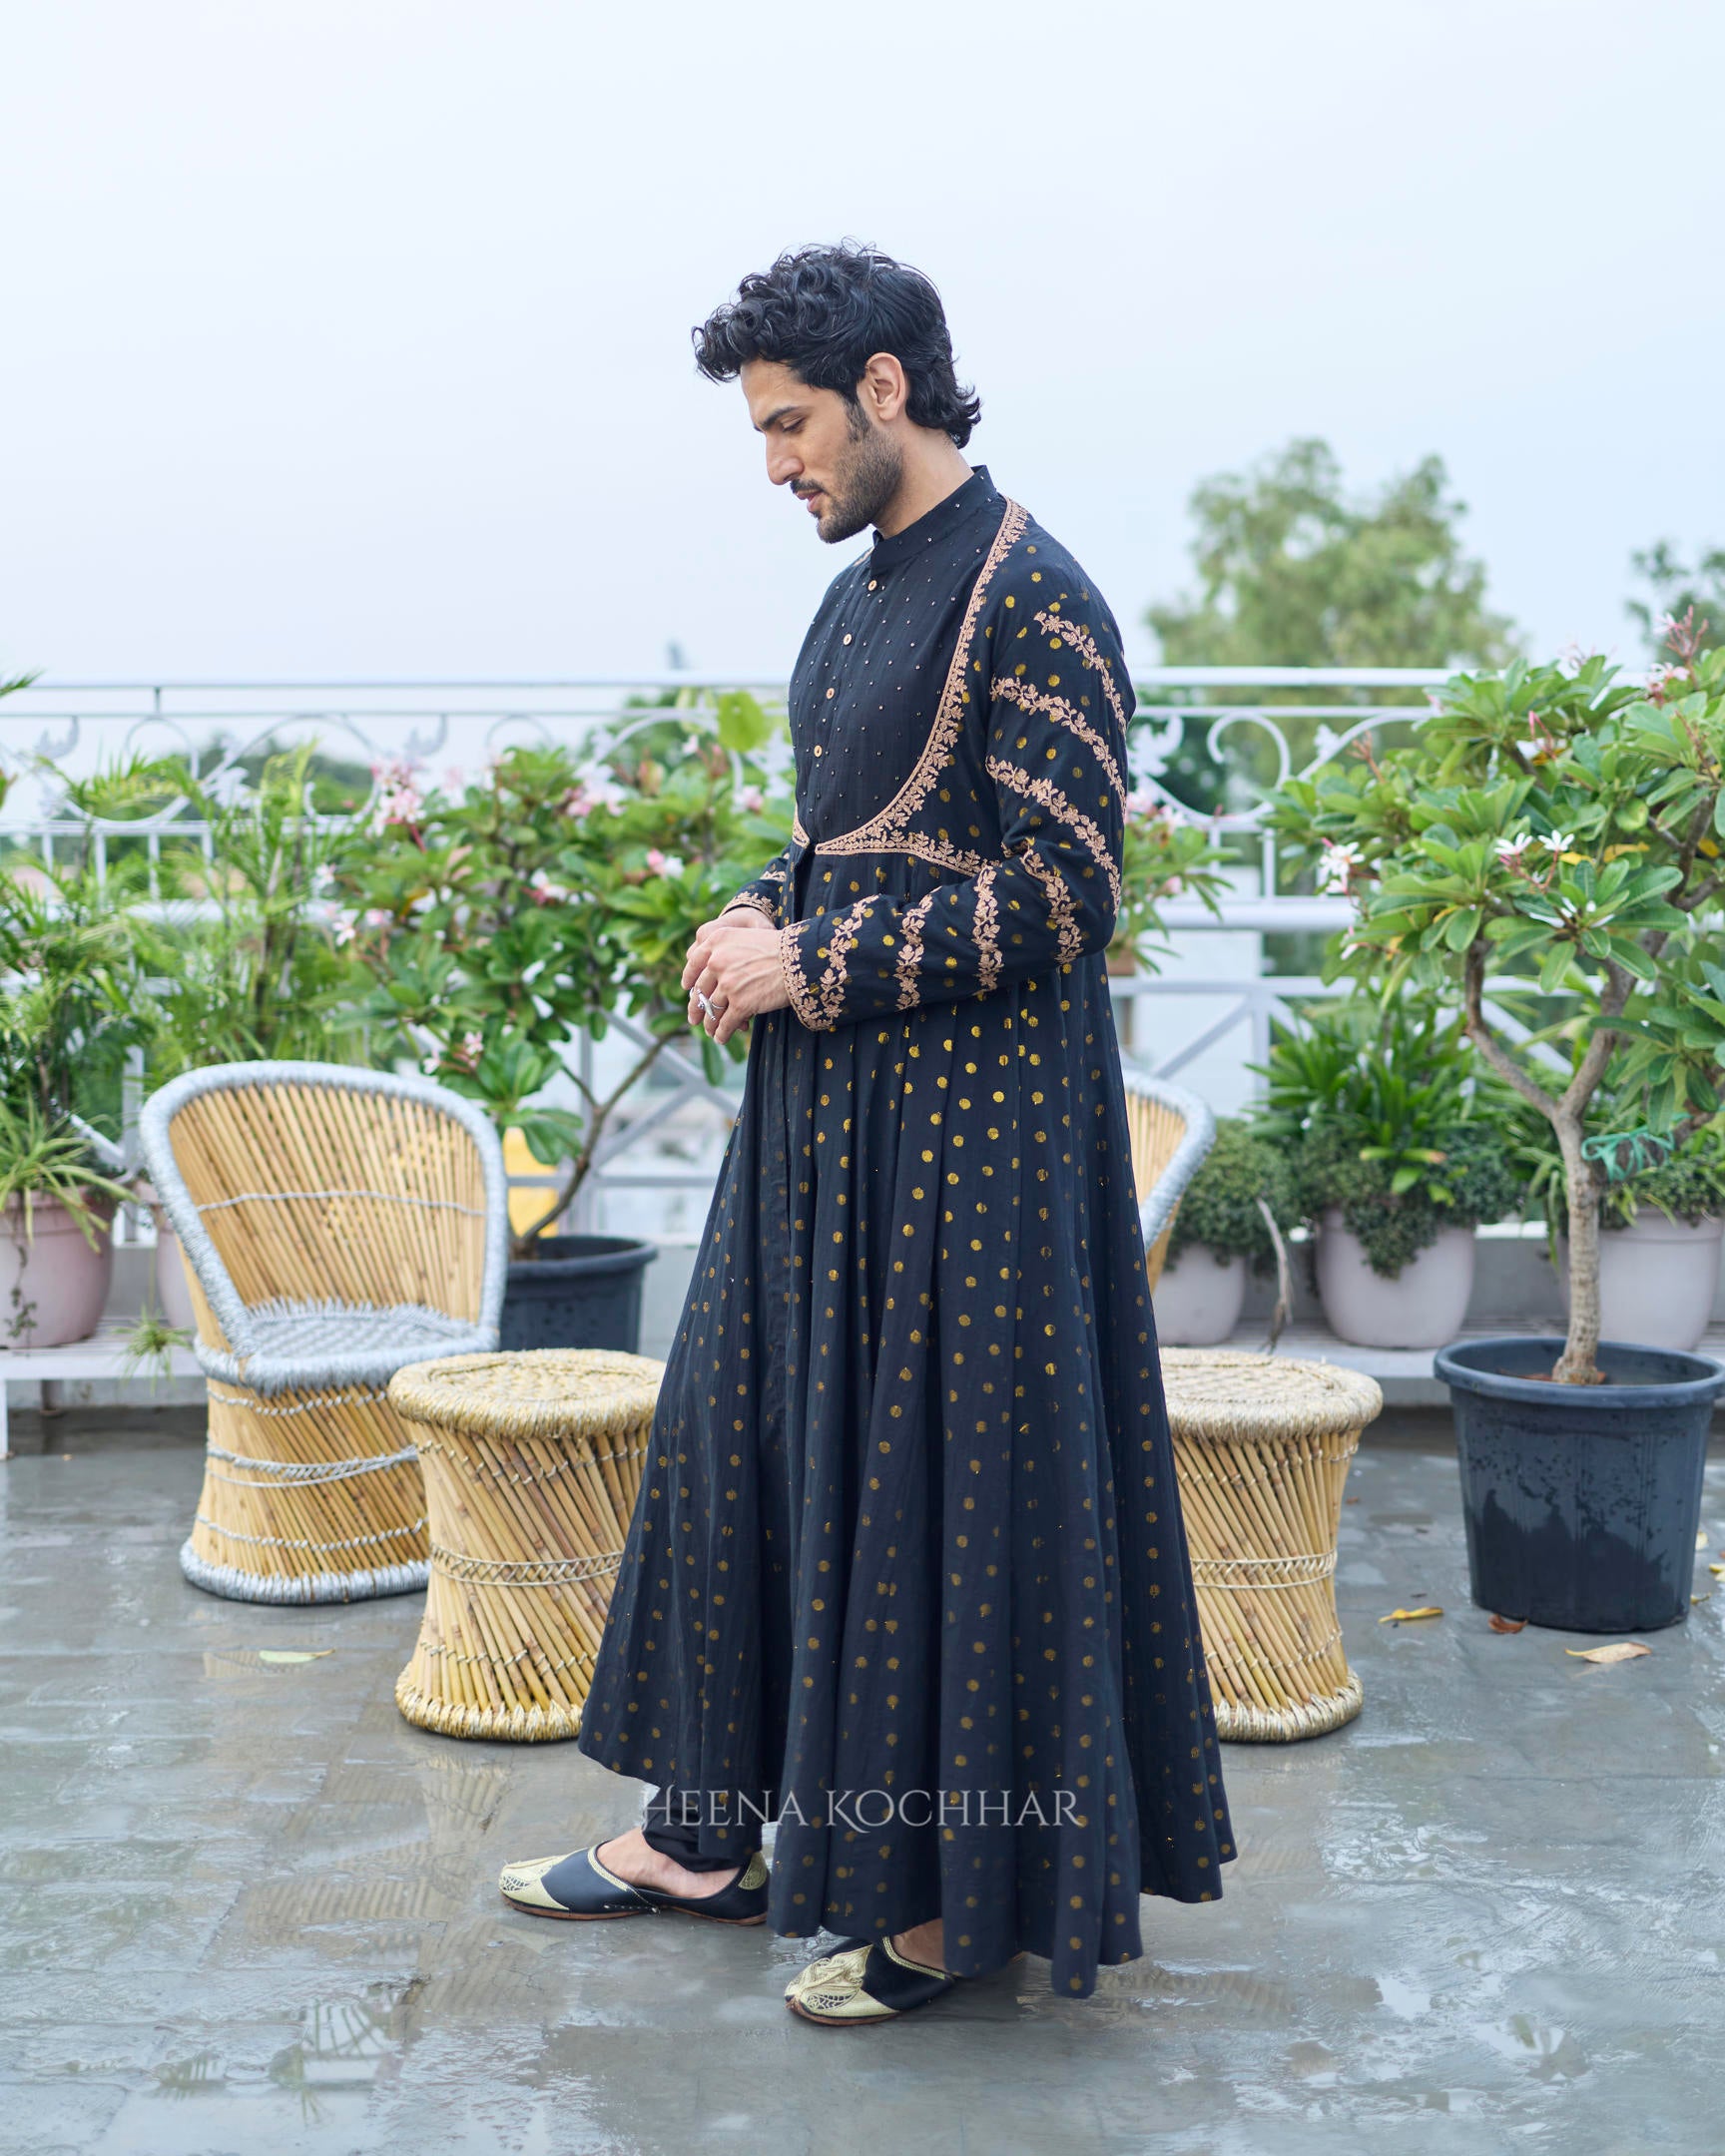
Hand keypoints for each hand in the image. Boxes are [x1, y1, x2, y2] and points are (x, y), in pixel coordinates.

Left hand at [682, 909, 789, 1045]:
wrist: (800, 959)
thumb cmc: (779, 948)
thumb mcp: (746, 938)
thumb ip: (726, 950)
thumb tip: (713, 972)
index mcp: (716, 941)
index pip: (694, 963)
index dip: (689, 979)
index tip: (687, 989)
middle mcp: (717, 961)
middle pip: (701, 990)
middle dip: (696, 1007)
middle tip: (693, 1018)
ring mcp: (727, 984)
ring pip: (713, 1010)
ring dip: (710, 1024)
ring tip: (710, 1031)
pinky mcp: (740, 1004)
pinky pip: (726, 1023)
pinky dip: (722, 1033)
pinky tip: (721, 1038)